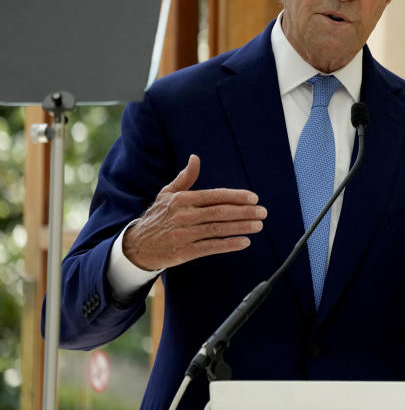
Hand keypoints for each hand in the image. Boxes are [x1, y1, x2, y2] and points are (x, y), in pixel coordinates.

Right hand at [123, 155, 266, 270]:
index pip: (214, 195)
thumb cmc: (157, 216)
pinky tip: (244, 242)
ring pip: (218, 229)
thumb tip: (195, 157)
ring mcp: (184, 234)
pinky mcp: (184, 252)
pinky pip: (211, 247)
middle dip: (244, 212)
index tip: (253, 198)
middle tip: (262, 212)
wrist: (137, 245)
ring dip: (241, 227)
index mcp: (182, 200)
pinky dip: (229, 245)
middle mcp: (184, 216)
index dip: (235, 196)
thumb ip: (185, 177)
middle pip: (220, 212)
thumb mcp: (167, 194)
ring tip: (258, 225)